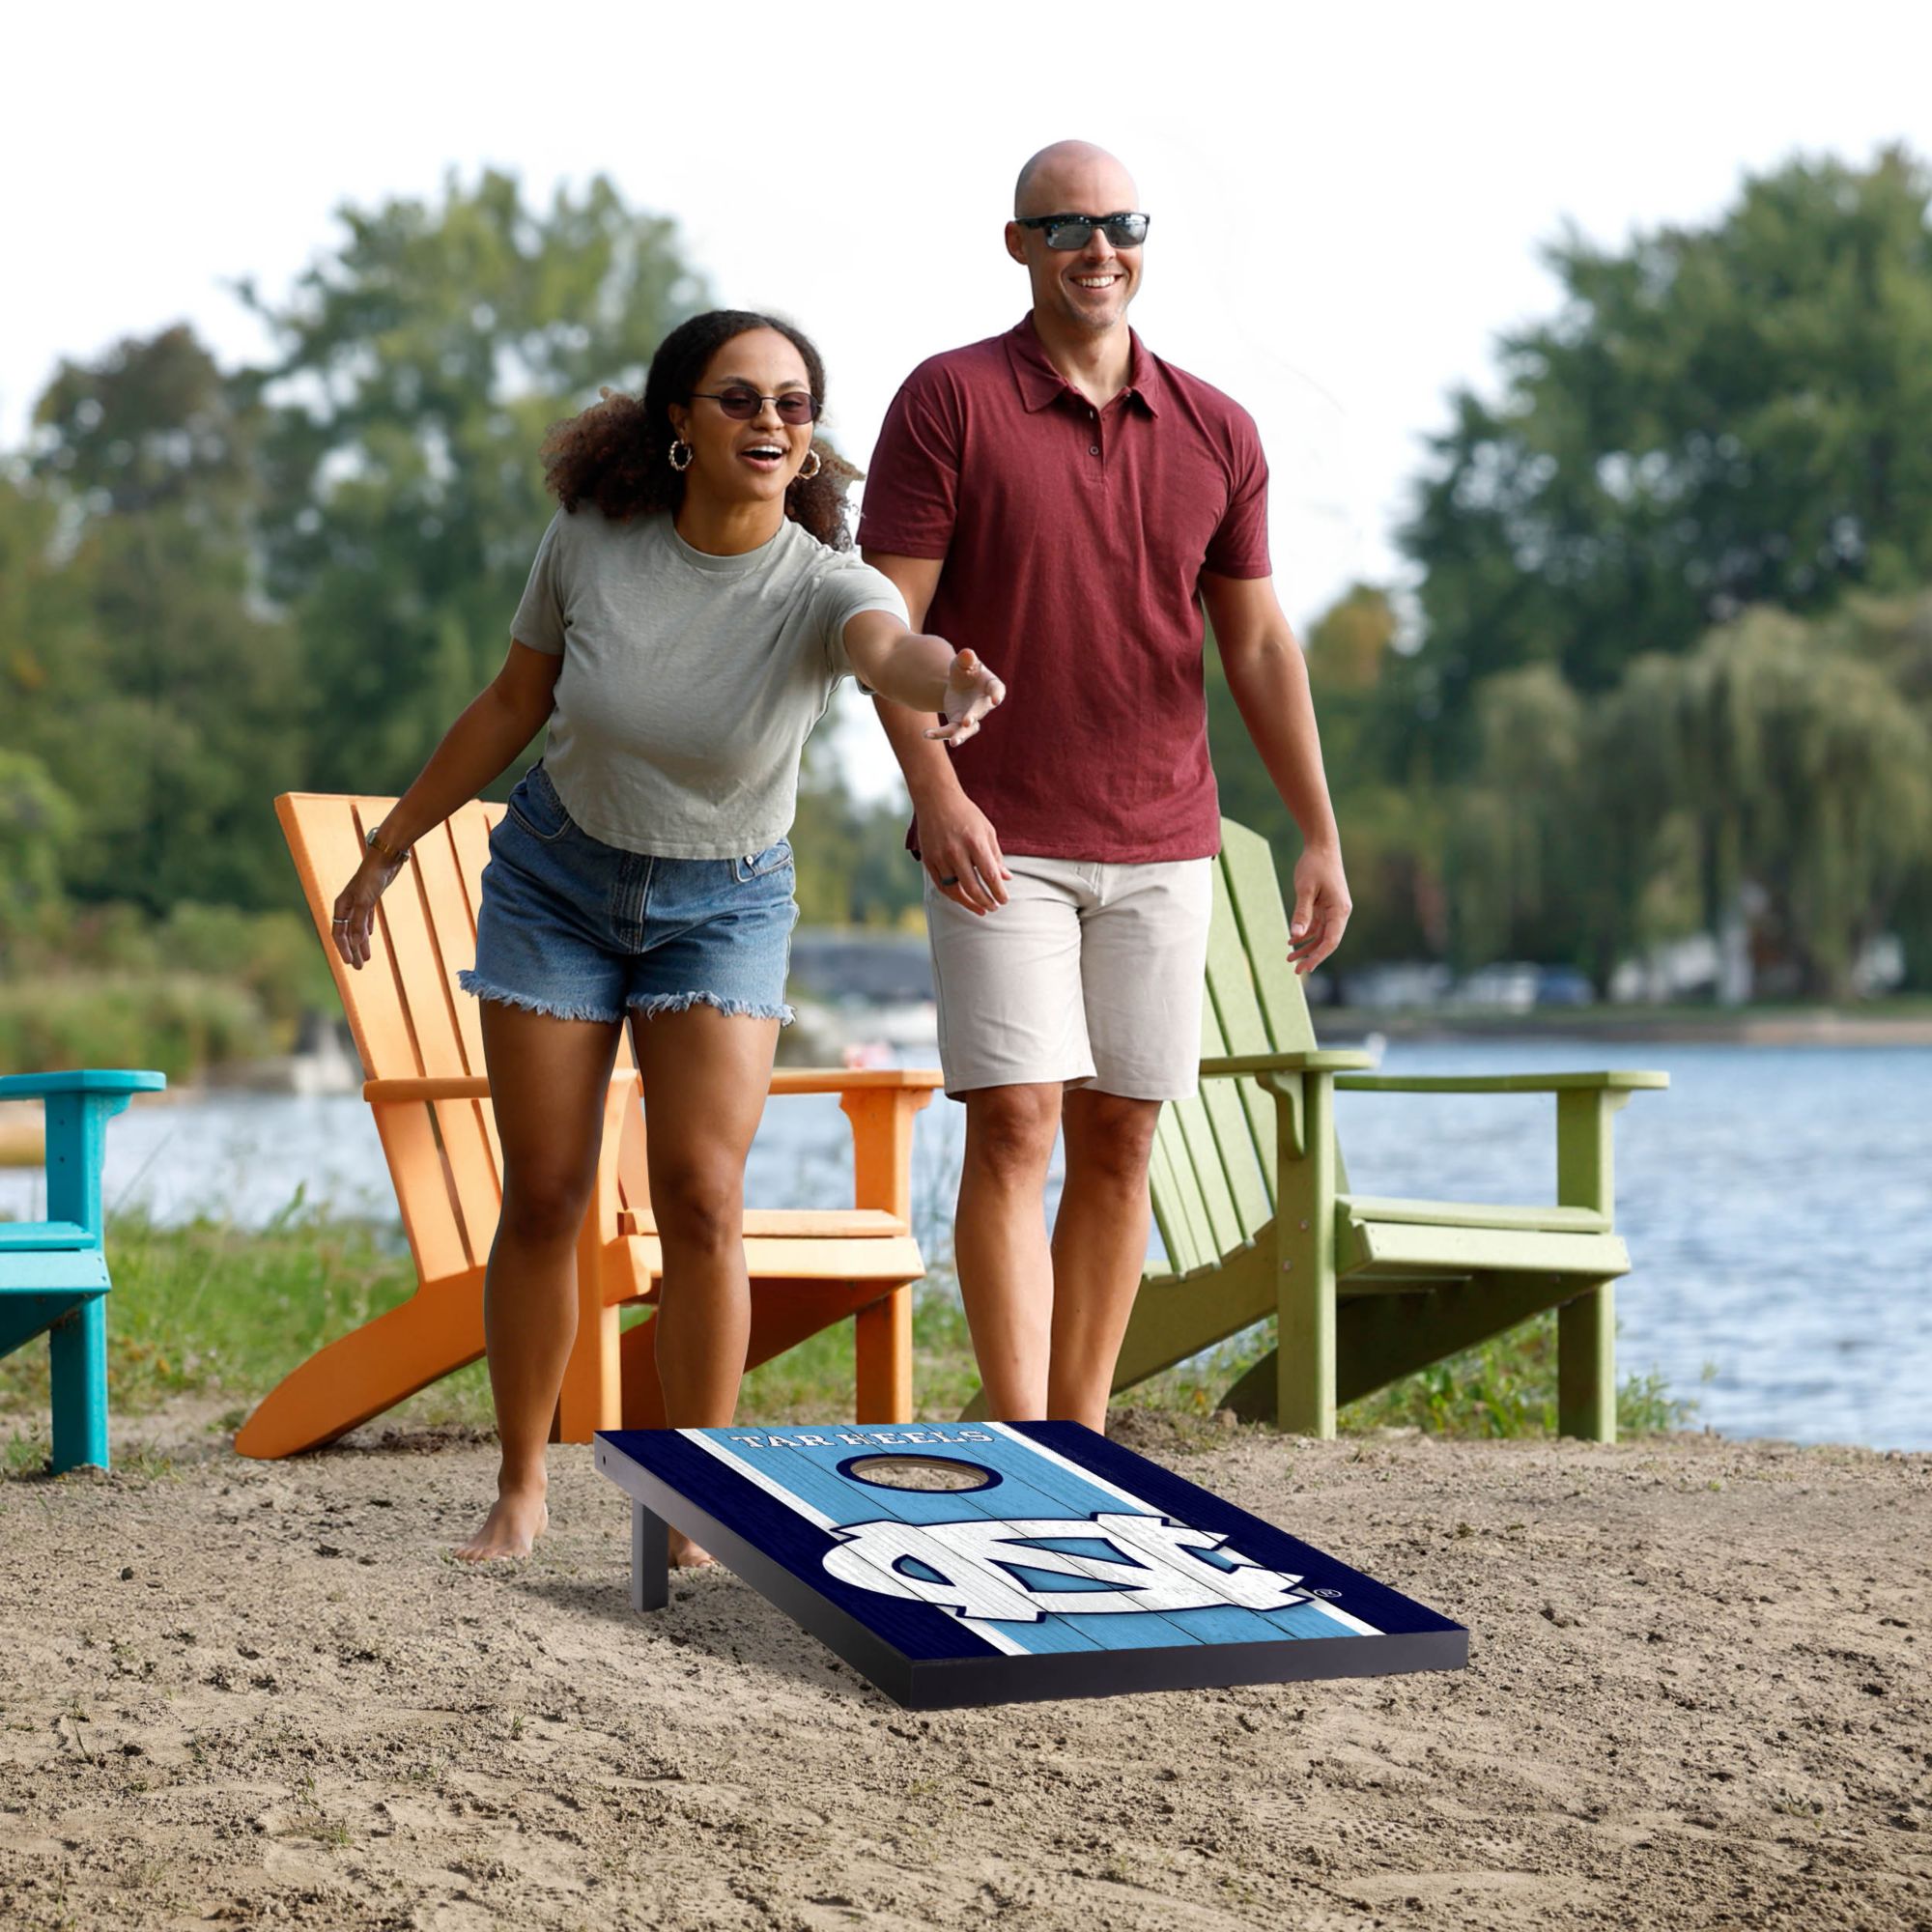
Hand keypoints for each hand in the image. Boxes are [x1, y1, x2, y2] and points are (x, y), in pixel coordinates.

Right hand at [331, 851, 404, 969]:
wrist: (385, 857)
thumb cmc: (373, 877)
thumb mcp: (366, 901)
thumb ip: (359, 922)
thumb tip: (355, 943)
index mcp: (341, 905)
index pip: (339, 933)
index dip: (344, 949)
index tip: (350, 963)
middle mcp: (348, 904)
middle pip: (347, 933)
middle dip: (352, 950)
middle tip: (359, 968)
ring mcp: (359, 901)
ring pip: (357, 927)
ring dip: (361, 943)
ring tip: (366, 958)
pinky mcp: (370, 898)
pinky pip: (366, 918)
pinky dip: (366, 929)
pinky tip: (369, 936)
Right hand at [918, 790, 1011, 915]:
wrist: (936, 799)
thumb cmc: (966, 814)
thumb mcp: (987, 830)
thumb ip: (996, 856)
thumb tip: (1006, 878)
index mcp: (974, 842)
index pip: (989, 875)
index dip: (998, 892)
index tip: (1004, 900)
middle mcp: (956, 851)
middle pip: (972, 887)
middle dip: (986, 901)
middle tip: (994, 907)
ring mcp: (940, 857)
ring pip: (955, 890)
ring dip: (969, 903)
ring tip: (981, 909)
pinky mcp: (928, 860)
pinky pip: (941, 885)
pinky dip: (953, 895)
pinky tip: (963, 899)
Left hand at [925, 648, 1005, 746]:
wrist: (957, 684)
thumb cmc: (965, 670)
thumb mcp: (963, 662)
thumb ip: (966, 659)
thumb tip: (967, 653)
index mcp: (990, 685)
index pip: (997, 689)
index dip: (997, 694)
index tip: (996, 699)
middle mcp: (983, 704)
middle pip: (980, 712)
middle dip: (973, 717)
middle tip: (967, 722)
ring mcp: (971, 716)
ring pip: (968, 730)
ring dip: (961, 736)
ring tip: (953, 742)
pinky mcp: (958, 724)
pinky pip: (950, 731)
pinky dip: (939, 734)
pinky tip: (926, 734)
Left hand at [1287, 844, 1350, 975]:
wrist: (1321, 846)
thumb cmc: (1314, 865)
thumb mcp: (1305, 890)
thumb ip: (1301, 913)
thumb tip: (1295, 936)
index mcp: (1339, 910)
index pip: (1331, 940)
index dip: (1318, 956)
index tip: (1305, 968)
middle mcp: (1339, 912)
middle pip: (1327, 941)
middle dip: (1312, 956)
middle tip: (1295, 971)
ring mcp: (1333, 909)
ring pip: (1321, 935)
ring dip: (1306, 946)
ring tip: (1289, 958)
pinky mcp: (1325, 905)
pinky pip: (1317, 925)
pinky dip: (1305, 933)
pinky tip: (1291, 940)